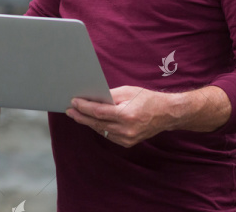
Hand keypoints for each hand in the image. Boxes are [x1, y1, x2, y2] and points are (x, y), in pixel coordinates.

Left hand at [66, 86, 183, 147]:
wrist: (166, 114)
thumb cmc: (146, 99)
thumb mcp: (128, 91)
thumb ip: (109, 95)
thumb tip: (92, 97)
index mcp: (126, 115)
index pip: (98, 112)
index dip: (84, 107)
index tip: (74, 102)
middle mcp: (126, 130)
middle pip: (96, 123)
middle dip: (81, 116)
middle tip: (69, 110)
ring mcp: (127, 139)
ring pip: (101, 130)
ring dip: (88, 122)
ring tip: (77, 114)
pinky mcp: (128, 143)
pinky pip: (108, 135)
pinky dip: (99, 127)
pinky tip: (92, 121)